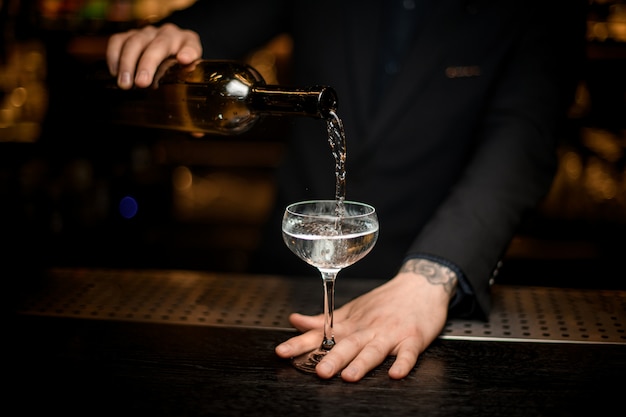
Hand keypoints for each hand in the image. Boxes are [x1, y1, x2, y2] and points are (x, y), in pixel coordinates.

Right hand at [106, 23, 202, 88]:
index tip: (183, 60)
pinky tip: (115, 73)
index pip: (190, 45)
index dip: (188, 52)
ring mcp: (147, 33)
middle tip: (141, 83)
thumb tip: (184, 62)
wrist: (168, 56)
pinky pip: (118, 40)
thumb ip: (190, 70)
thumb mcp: (190, 70)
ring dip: (127, 63)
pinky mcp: (130, 35)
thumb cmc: (180, 67)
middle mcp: (167, 33)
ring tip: (125, 84)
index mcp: (187, 41)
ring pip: (135, 42)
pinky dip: (114, 56)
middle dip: (147, 64)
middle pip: (157, 45)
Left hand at [275, 259, 456, 381]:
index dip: (300, 343)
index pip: (321, 335)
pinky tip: (396, 373)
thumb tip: (295, 322)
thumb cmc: (384, 302)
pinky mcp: (412, 338)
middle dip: (332, 358)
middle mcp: (367, 329)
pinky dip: (402, 363)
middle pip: (347, 345)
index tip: (282, 352)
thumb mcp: (351, 310)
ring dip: (362, 362)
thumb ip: (322, 321)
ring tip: (350, 375)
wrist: (420, 285)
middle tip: (320, 372)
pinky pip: (408, 353)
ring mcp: (390, 334)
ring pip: (374, 350)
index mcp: (351, 325)